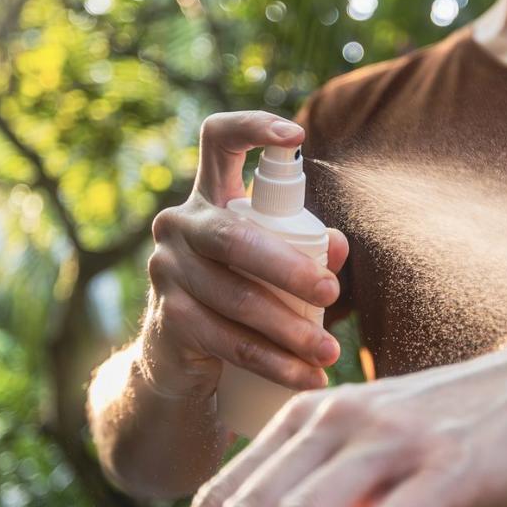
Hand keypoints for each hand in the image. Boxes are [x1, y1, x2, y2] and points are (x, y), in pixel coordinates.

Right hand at [140, 111, 349, 398]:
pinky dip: (272, 364)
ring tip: (329, 354)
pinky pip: (226, 342)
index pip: (217, 140)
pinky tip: (305, 378)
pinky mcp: (168, 319)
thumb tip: (339, 247)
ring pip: (236, 300)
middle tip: (333, 295)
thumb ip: (310, 247)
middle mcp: (180, 224)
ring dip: (289, 332)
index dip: (253, 128)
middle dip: (289, 269)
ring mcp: (167, 271)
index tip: (296, 135)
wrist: (180, 357)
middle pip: (235, 238)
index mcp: (210, 196)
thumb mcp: (274, 264)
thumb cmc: (242, 292)